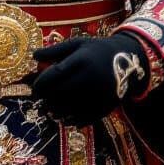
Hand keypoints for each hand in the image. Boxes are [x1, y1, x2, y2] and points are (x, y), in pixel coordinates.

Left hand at [30, 33, 148, 124]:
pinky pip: (81, 119)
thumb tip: (34, 55)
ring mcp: (97, 95)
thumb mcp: (78, 44)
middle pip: (60, 93)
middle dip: (45, 98)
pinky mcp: (103, 108)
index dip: (41, 83)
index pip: (56, 74)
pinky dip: (69, 120)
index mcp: (83, 60)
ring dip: (54, 110)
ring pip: (68, 109)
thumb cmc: (97, 51)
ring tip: (48, 108)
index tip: (34, 88)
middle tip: (38, 99)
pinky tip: (63, 116)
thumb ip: (55, 50)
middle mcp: (90, 78)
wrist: (129, 62)